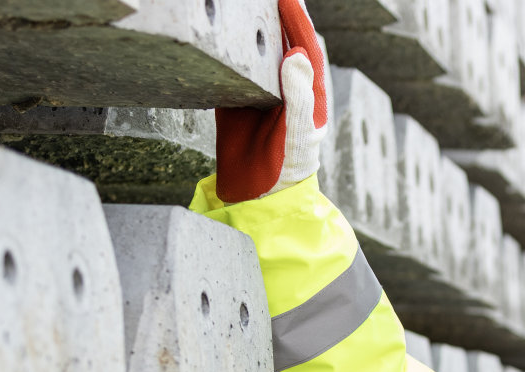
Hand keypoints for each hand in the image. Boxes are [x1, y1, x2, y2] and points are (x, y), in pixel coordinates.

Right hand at [215, 0, 328, 202]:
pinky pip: (230, 71)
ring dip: (248, 30)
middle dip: (274, 15)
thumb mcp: (296, 133)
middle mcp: (285, 89)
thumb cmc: (287, 170)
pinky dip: (224, 52)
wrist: (258, 199)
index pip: (304, 47)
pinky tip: (217, 34)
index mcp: (307, 94)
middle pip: (280, 43)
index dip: (297, 19)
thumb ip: (297, 96)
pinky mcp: (235, 103)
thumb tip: (297, 53)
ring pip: (254, 54)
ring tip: (240, 4)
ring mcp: (259, 94)